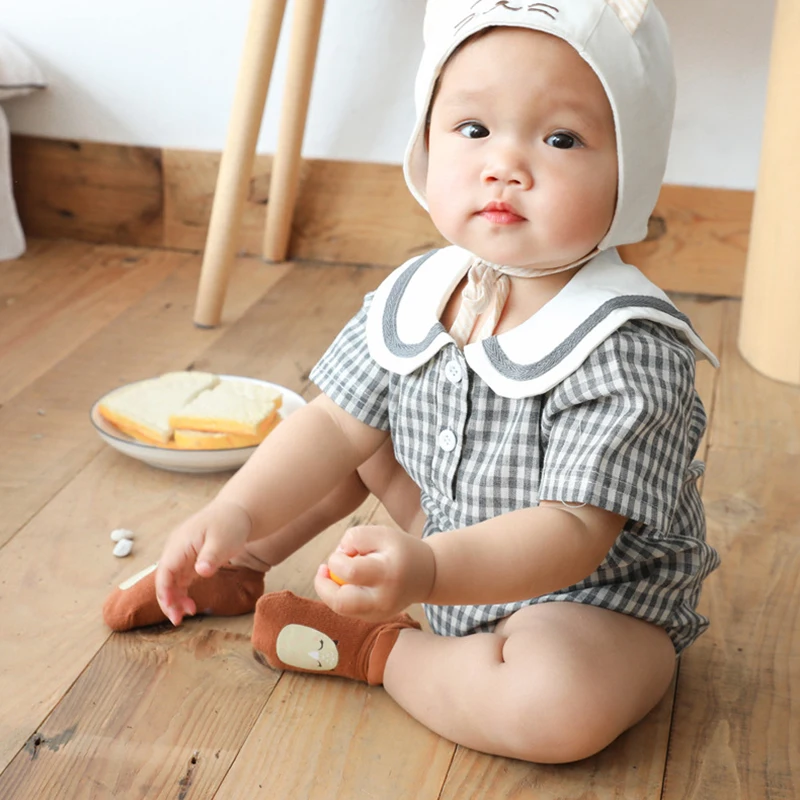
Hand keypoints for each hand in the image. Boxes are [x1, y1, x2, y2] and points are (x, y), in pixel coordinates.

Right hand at [155, 499, 252, 625]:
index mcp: (179, 543)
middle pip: (164, 578)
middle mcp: (176, 549)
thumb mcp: (223, 540)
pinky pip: (180, 579)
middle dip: (168, 600)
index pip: (165, 571)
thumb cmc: (230, 523)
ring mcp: (181, 554)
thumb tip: (200, 571)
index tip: (171, 608)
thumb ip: (211, 557)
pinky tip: (191, 605)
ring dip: (175, 599)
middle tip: (177, 620)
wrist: (238, 511)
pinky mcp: (189, 559)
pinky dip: (183, 592)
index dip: (164, 591)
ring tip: (187, 614)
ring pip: (171, 581)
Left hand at [314, 525, 435, 621]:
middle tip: (323, 568)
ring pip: (340, 609)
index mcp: (388, 574)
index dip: (336, 559)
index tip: (343, 551)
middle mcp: (383, 600)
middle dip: (323, 584)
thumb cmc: (400, 550)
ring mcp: (379, 613)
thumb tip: (337, 555)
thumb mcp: (382, 533)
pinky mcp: (374, 619)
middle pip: (340, 602)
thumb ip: (356, 537)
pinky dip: (342, 595)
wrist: (427, 575)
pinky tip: (351, 582)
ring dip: (330, 589)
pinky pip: (347, 610)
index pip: (350, 573)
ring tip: (339, 573)